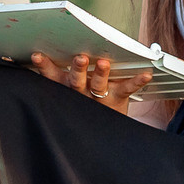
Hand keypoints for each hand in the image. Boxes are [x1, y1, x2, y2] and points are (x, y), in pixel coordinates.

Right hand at [26, 50, 156, 109]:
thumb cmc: (86, 103)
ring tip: (104, 63)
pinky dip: (137, 81)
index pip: (52, 77)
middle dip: (77, 69)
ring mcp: (99, 97)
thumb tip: (47, 50)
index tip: (37, 55)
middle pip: (76, 81)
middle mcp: (81, 93)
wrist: (105, 133)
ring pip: (98, 85)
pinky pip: (128, 88)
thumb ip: (61, 73)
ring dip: (101, 73)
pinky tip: (147, 74)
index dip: (45, 67)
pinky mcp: (117, 99)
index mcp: (67, 88)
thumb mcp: (69, 92)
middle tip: (80, 58)